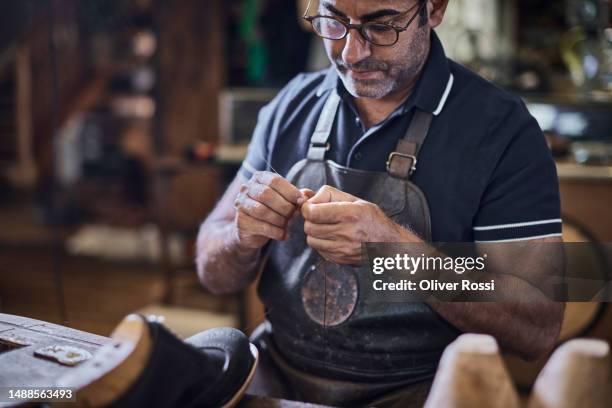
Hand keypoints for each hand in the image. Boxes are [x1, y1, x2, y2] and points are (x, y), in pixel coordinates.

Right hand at [233, 171, 304, 248]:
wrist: (253, 231)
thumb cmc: (273, 210)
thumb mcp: (286, 200)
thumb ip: (298, 196)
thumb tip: (308, 195)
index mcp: (260, 178)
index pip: (275, 180)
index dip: (290, 191)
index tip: (301, 202)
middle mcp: (247, 188)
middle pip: (266, 194)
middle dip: (284, 206)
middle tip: (294, 215)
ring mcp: (241, 204)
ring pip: (261, 211)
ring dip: (279, 220)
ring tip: (288, 225)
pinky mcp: (241, 222)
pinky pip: (260, 226)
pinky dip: (275, 232)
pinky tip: (283, 235)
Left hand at [301, 185, 419, 263]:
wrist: (389, 244)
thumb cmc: (373, 219)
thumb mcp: (355, 200)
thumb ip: (329, 195)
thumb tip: (307, 196)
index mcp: (349, 214)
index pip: (312, 212)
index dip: (307, 208)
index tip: (312, 207)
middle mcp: (346, 233)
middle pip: (309, 227)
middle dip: (311, 220)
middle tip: (320, 217)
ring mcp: (343, 249)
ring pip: (311, 240)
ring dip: (315, 233)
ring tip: (327, 228)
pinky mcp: (340, 259)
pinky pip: (319, 251)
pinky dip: (322, 244)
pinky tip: (333, 238)